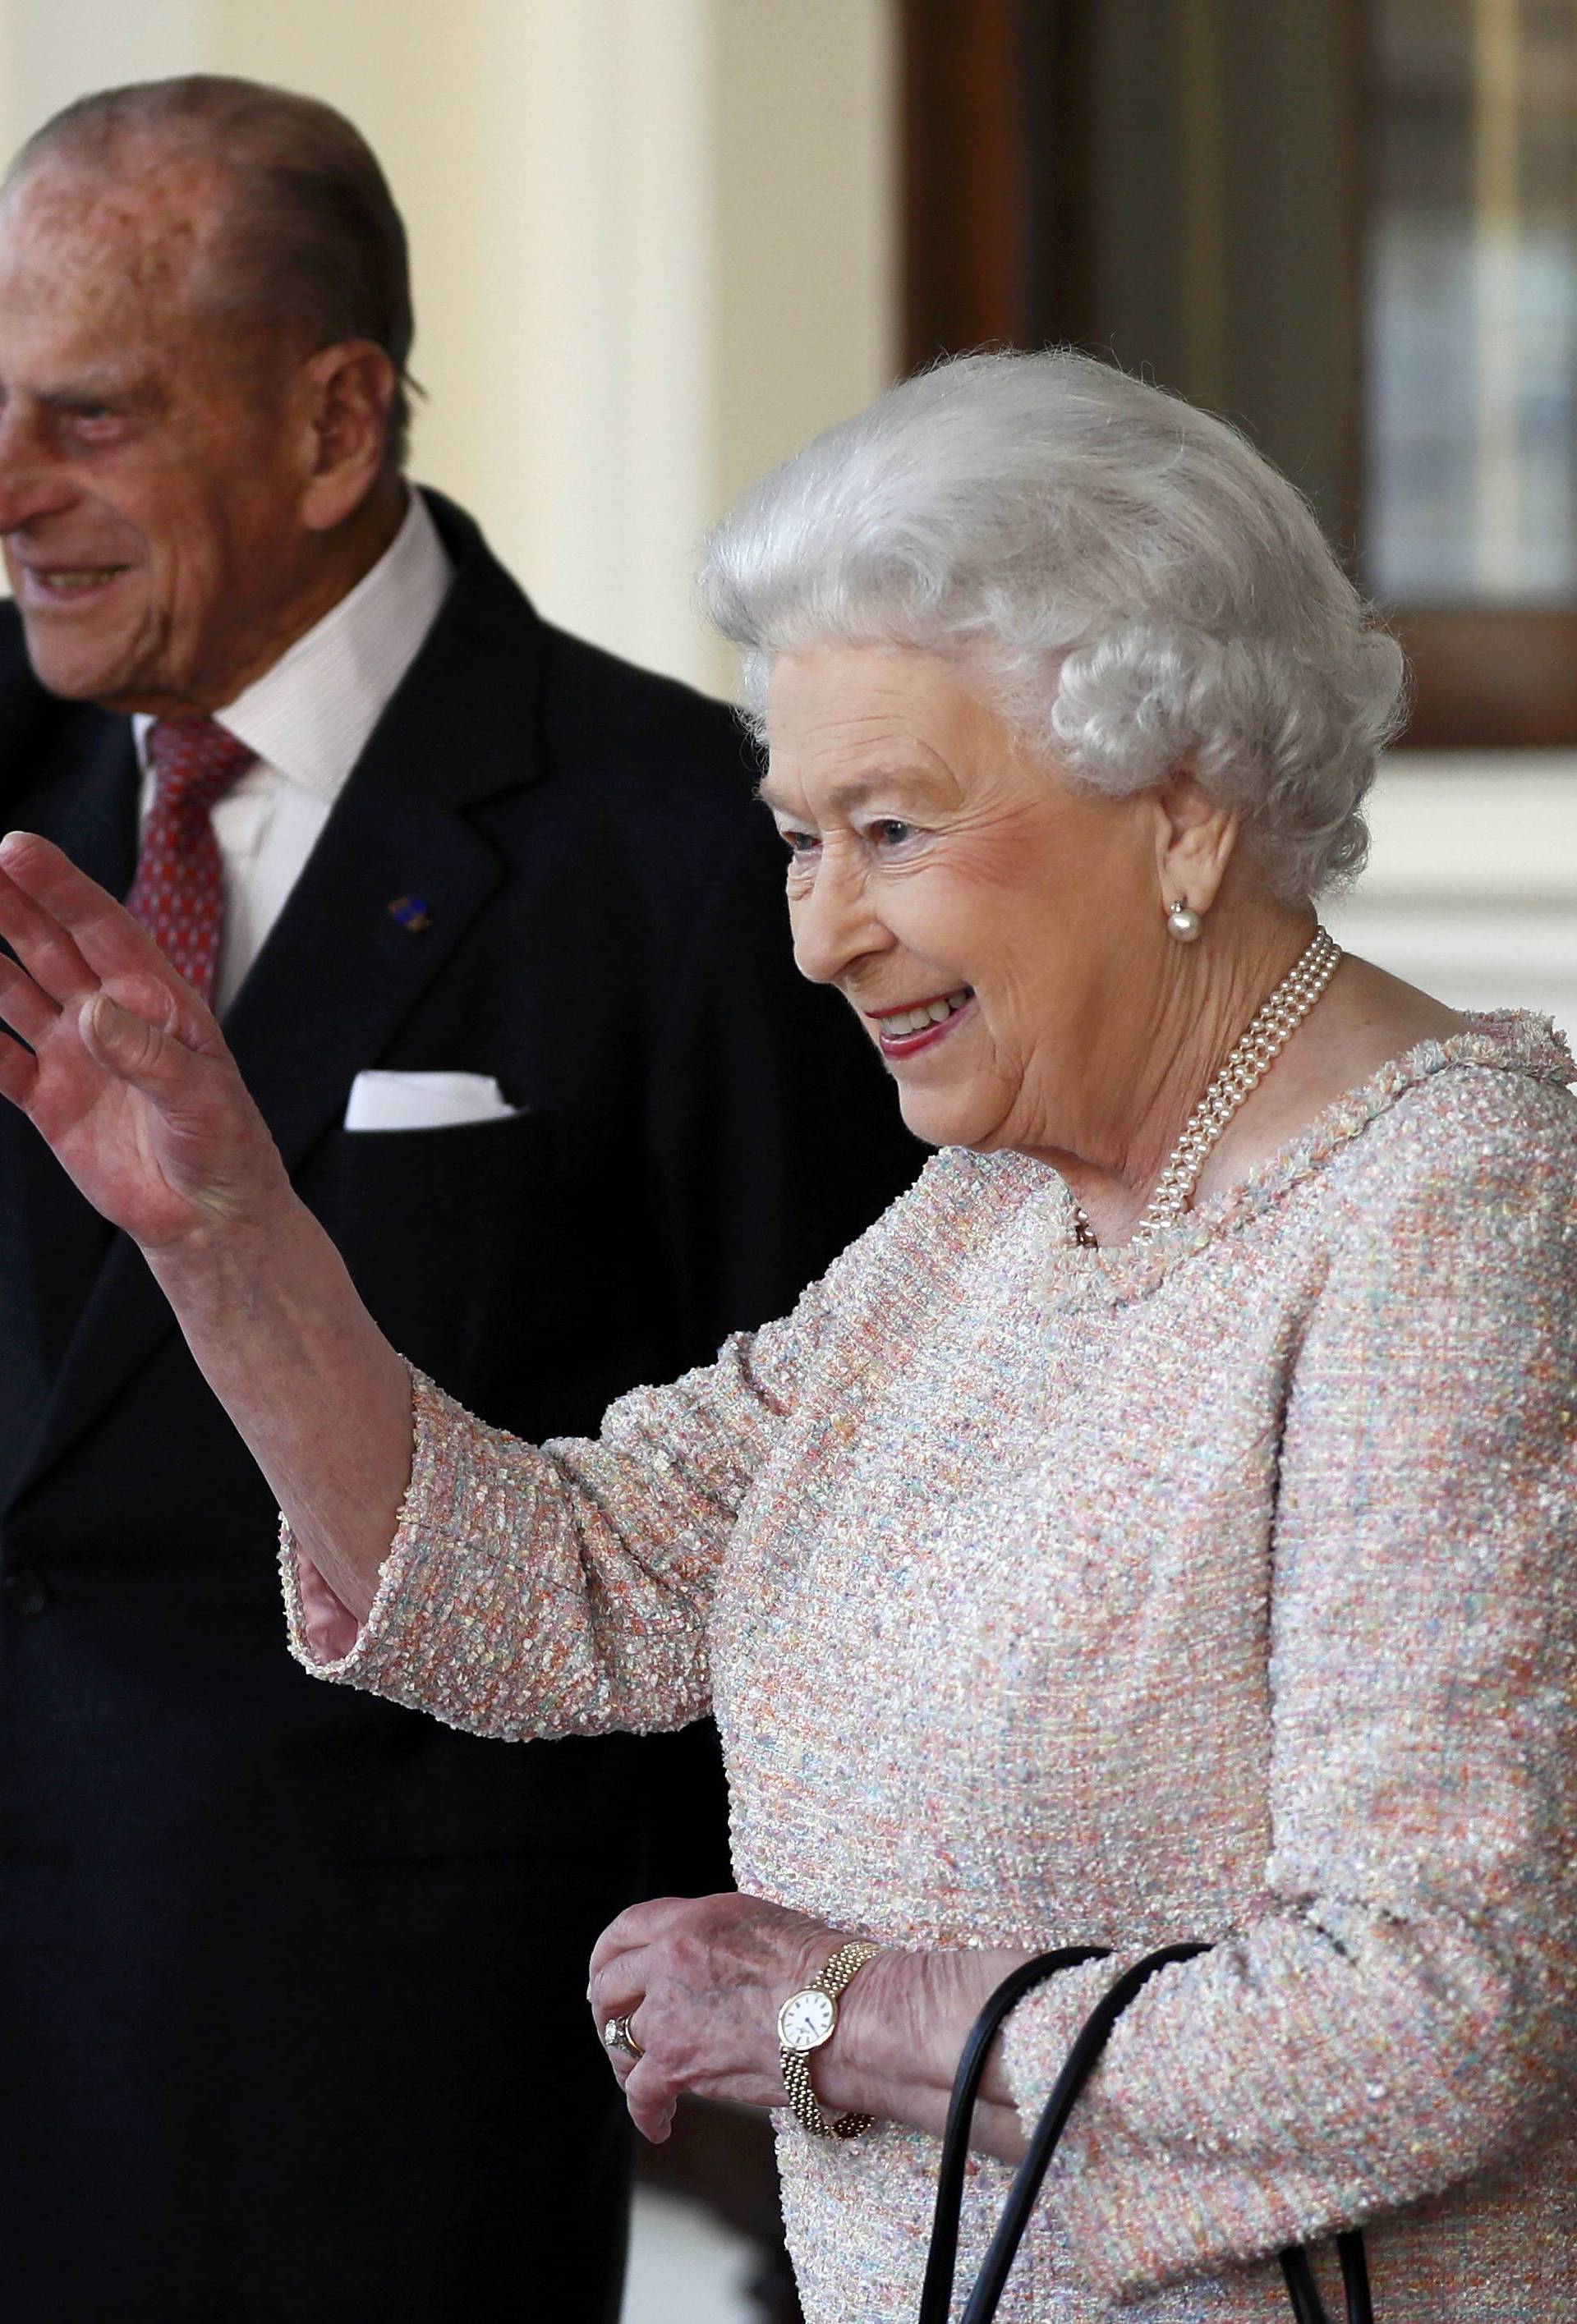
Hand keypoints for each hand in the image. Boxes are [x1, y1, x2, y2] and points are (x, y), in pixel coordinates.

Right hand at [0, 831, 286, 1252]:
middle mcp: (108, 1017)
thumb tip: (96, 1011)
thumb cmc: (226, 1146)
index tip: (18, 848)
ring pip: (14, 991)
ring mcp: (74, 1054)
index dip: (62, 888)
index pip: (103, 930)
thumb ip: (151, 1056)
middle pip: (49, 946)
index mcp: (156, 1001)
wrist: (210, 1217)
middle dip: (12, 903)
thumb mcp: (203, 1099)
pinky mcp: (47, 1098)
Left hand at [587, 1892, 848, 2143]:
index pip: (626, 1929)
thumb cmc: (828, 1972)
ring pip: (619, 2040)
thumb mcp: (763, 1926)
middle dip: (607, 2011)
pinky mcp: (676, 2062)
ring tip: (641, 2079)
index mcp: (693, 1918)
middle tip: (615, 2029)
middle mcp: (670, 1957)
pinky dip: (646, 2113)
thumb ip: (719, 1941)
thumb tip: (709, 1966)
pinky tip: (659, 2125)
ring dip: (626, 2062)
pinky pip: (640, 2093)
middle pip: (609, 1985)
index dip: (607, 1956)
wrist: (845, 2014)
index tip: (605, 1974)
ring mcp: (668, 2011)